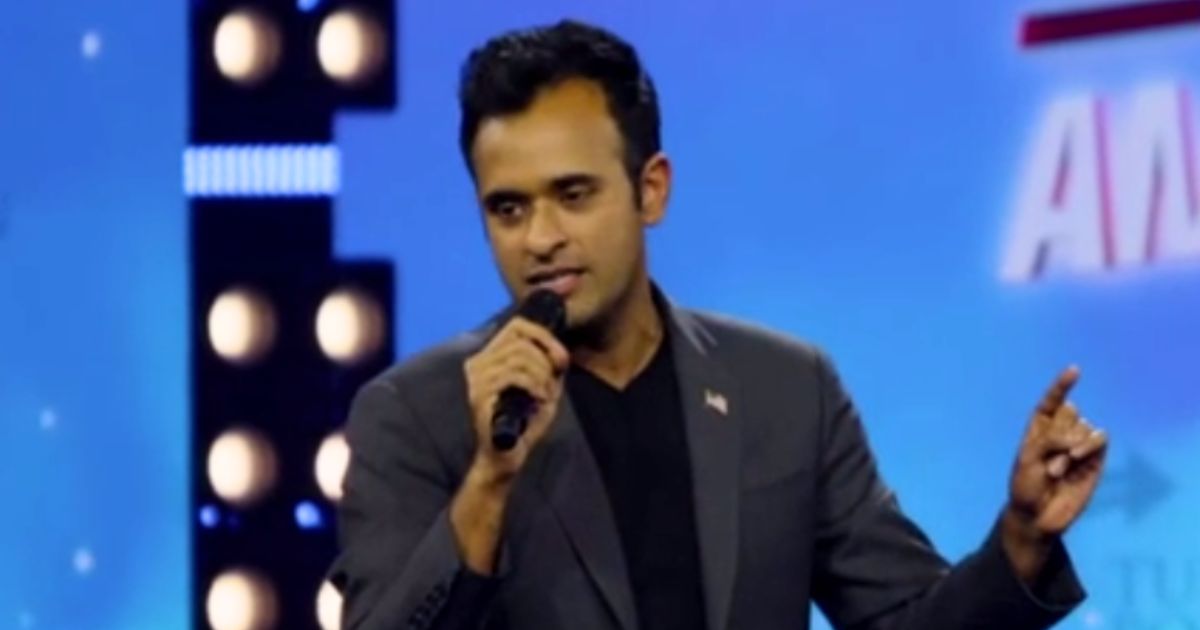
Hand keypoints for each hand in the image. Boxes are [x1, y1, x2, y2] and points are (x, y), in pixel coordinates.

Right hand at [462, 316, 570, 483]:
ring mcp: (476, 380)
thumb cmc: (524, 423)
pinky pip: (513, 375)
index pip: (517, 326)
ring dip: (541, 375)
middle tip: (553, 384)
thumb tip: (559, 350)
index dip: (543, 336)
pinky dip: (534, 385)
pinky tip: (539, 399)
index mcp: (490, 357)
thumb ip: (550, 367)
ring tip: (545, 394)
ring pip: (519, 356)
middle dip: (546, 360)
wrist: (506, 457)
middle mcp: (477, 364)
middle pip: (521, 341)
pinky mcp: (479, 396)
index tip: (561, 358)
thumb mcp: (544, 388)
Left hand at [1003, 366, 1107, 580]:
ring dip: (1072, 446)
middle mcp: (1060, 433)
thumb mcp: (1028, 458)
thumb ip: (1050, 439)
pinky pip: (1100, 439)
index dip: (1062, 385)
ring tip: (1059, 469)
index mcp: (1039, 428)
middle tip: (1048, 461)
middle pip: (1071, 412)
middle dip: (1060, 434)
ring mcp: (1079, 446)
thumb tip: (1080, 436)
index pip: (1051, 402)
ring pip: (1085, 427)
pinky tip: (1078, 459)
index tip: (1074, 369)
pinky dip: (1090, 445)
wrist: (1038, 516)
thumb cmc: (1025, 486)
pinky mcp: (1095, 460)